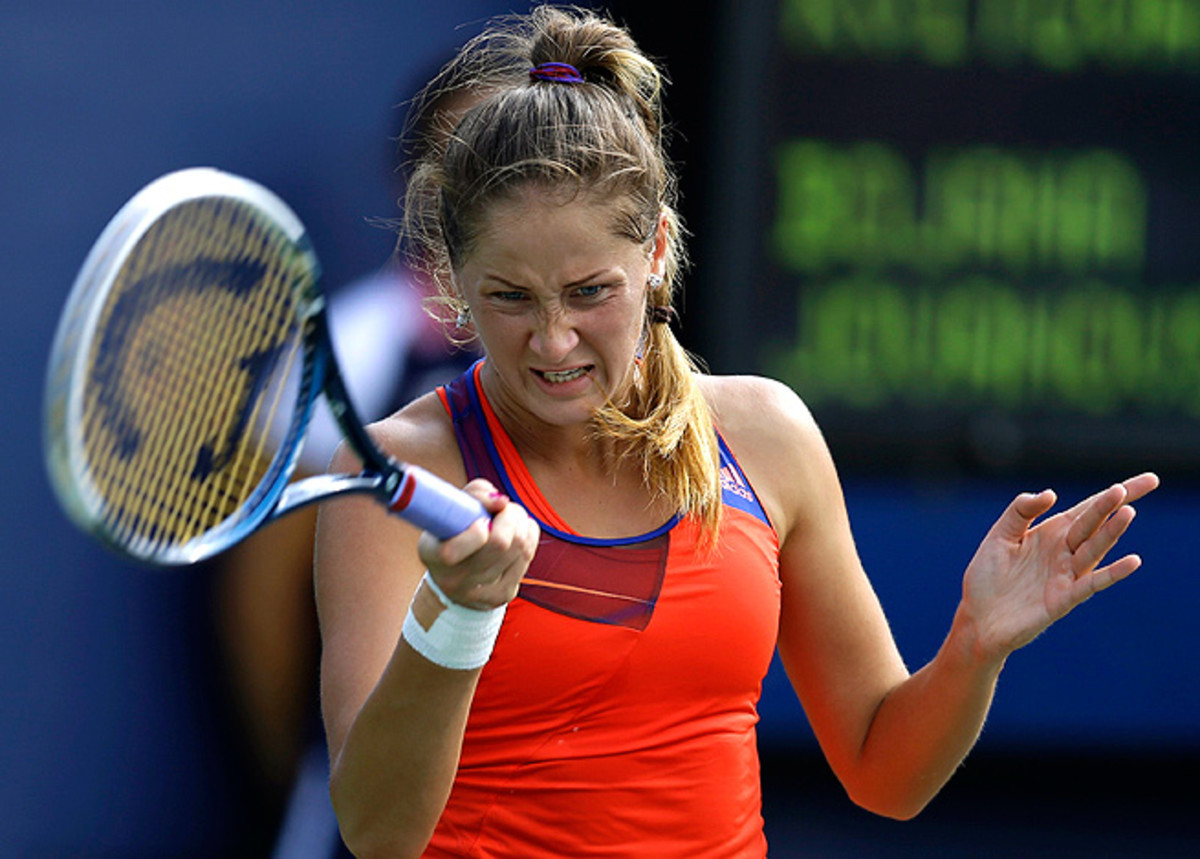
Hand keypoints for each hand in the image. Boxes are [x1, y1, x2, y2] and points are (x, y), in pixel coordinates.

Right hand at [416, 479, 538, 610]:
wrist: (454, 580)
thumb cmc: (454, 532)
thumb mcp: (452, 509)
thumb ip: (474, 495)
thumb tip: (502, 502)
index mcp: (432, 555)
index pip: (452, 551)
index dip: (474, 533)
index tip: (482, 520)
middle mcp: (454, 579)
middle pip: (500, 543)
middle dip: (511, 515)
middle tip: (507, 508)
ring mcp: (480, 592)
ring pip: (520, 548)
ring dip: (522, 523)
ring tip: (513, 517)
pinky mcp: (504, 595)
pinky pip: (528, 556)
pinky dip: (529, 536)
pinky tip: (519, 532)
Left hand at [959, 472, 1158, 663]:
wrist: (979, 618)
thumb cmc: (988, 577)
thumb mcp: (1000, 535)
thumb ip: (1021, 511)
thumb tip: (1051, 493)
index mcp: (1051, 534)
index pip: (1088, 509)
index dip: (1114, 495)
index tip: (1148, 480)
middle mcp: (1064, 552)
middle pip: (1094, 524)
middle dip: (1114, 504)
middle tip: (1140, 485)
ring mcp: (1066, 575)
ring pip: (1093, 549)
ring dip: (1110, 532)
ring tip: (1128, 512)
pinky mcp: (1063, 599)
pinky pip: (1091, 584)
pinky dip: (1112, 573)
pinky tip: (1132, 561)